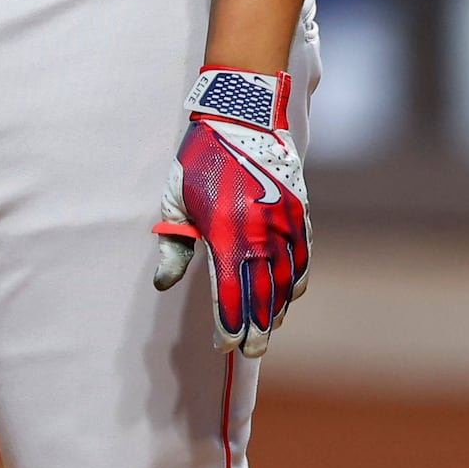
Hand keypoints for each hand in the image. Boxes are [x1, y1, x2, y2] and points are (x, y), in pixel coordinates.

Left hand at [152, 67, 309, 357]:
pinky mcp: (301, 213)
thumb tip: (164, 285)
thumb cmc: (201, 158)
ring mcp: (285, 224)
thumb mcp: (177, 198)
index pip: (228, 295)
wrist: (243, 115)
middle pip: (261, 297)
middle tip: (251, 352)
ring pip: (286, 282)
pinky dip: (298, 281)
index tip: (223, 346)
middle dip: (255, 329)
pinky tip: (291, 297)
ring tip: (268, 329)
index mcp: (223, 232)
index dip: (227, 326)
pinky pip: (303, 258)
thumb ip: (174, 245)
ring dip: (277, 310)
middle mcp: (258, 234)